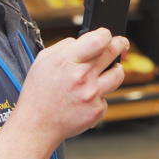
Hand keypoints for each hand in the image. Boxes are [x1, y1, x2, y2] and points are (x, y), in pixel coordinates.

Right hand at [13, 28, 127, 148]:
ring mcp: (91, 94)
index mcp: (67, 61)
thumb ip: (65, 46)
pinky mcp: (97, 110)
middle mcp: (82, 77)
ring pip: (118, 74)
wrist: (37, 125)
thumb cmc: (38, 93)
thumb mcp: (43, 61)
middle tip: (121, 43)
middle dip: (120, 44)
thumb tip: (83, 40)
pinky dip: (100, 95)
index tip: (106, 35)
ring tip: (109, 69)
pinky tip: (86, 97)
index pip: (99, 40)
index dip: (106, 34)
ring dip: (115, 69)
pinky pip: (107, 96)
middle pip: (112, 53)